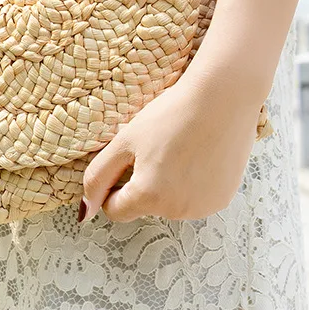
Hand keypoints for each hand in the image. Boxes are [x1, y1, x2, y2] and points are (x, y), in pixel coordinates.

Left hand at [80, 59, 265, 222]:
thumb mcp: (124, 142)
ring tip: (181, 150)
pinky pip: (195, 198)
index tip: (127, 163)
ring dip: (169, 185)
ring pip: (171, 203)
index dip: (114, 188)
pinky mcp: (222, 199)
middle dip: (145, 184)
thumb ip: (98, 178)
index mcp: (148, 197)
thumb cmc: (171, 115)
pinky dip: (193, 183)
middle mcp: (176, 211)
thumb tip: (86, 212)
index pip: (116, 210)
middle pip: (145, 206)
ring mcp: (203, 208)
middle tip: (159, 149)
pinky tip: (200, 155)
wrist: (222, 97)